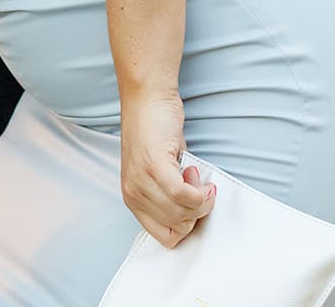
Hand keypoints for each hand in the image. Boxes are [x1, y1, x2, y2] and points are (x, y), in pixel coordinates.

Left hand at [121, 88, 214, 246]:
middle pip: (179, 226)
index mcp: (133, 198)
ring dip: (201, 198)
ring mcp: (141, 180)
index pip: (165, 237)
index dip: (188, 226)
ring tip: (195, 175)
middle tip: (198, 185)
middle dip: (198, 211)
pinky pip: (182, 194)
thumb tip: (193, 209)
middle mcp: (134, 193)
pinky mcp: (154, 165)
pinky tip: (199, 176)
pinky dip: (198, 191)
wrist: (147, 98)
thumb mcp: (157, 171)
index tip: (195, 206)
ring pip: (183, 213)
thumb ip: (169, 192)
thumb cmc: (155, 130)